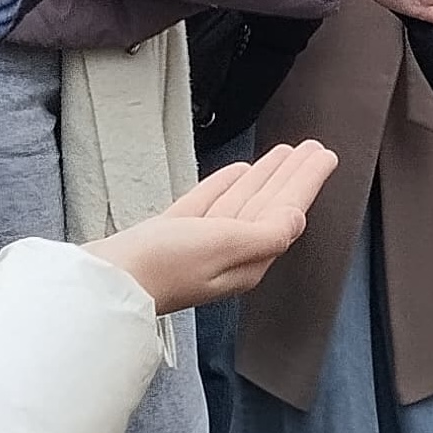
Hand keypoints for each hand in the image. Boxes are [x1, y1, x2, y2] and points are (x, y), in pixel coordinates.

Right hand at [86, 142, 341, 311]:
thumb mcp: (223, 246)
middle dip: (293, 176)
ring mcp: (201, 244)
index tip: (324, 155)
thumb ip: (265, 232)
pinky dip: (227, 186)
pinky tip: (238, 173)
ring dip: (265, 176)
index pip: (286, 210)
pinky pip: (211, 204)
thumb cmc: (163, 266)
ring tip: (284, 154)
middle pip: (270, 204)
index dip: (306, 181)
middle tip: (313, 149)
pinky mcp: (175, 235)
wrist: (108, 284)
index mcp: (247, 258)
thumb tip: (296, 218)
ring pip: (243, 202)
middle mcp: (229, 252)